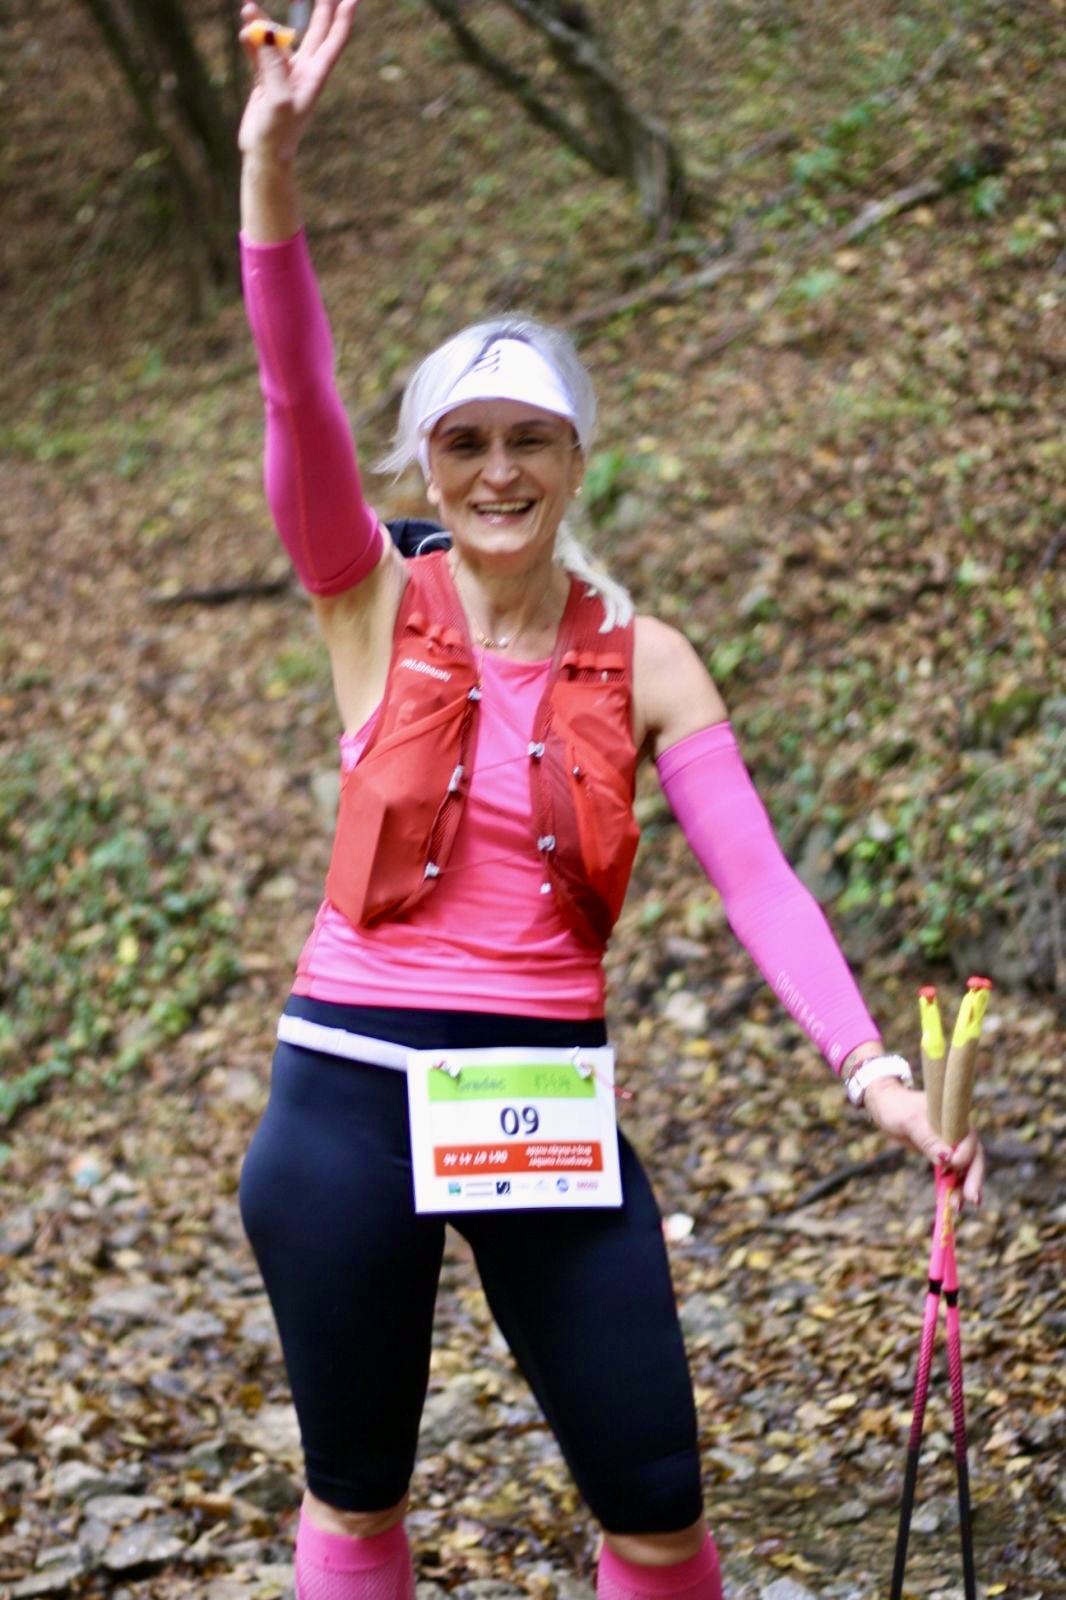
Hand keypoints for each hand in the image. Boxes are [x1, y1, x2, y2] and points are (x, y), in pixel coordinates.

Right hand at [238, 0, 360, 164]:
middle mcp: (303, 71)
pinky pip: (260, 50)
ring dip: (264, 22)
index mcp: (315, 76)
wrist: (264, 154)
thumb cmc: (277, 134)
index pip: (333, 41)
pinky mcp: (266, 78)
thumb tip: (266, 30)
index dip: (343, 18)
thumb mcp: (277, 99)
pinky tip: (244, 31)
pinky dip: (252, 40)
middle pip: (316, 31)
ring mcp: (284, 73)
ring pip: (279, 38)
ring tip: (247, 8)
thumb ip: (272, 63)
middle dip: (321, 8)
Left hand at [862, 1077, 984, 1207]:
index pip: (969, 1140)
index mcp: (955, 1119)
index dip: (965, 1154)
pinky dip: (952, 1186)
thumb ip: (928, 1139)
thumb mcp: (910, 1121)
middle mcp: (958, 1132)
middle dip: (973, 1179)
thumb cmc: (898, 1108)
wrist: (886, 1107)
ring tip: (956, 1207)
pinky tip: (951, 1203)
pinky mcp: (942, 1154)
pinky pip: (951, 1173)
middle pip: (973, 1158)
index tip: (952, 1164)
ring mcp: (951, 1145)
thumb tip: (949, 1159)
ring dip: (962, 1188)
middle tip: (972, 1200)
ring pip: (964, 1169)